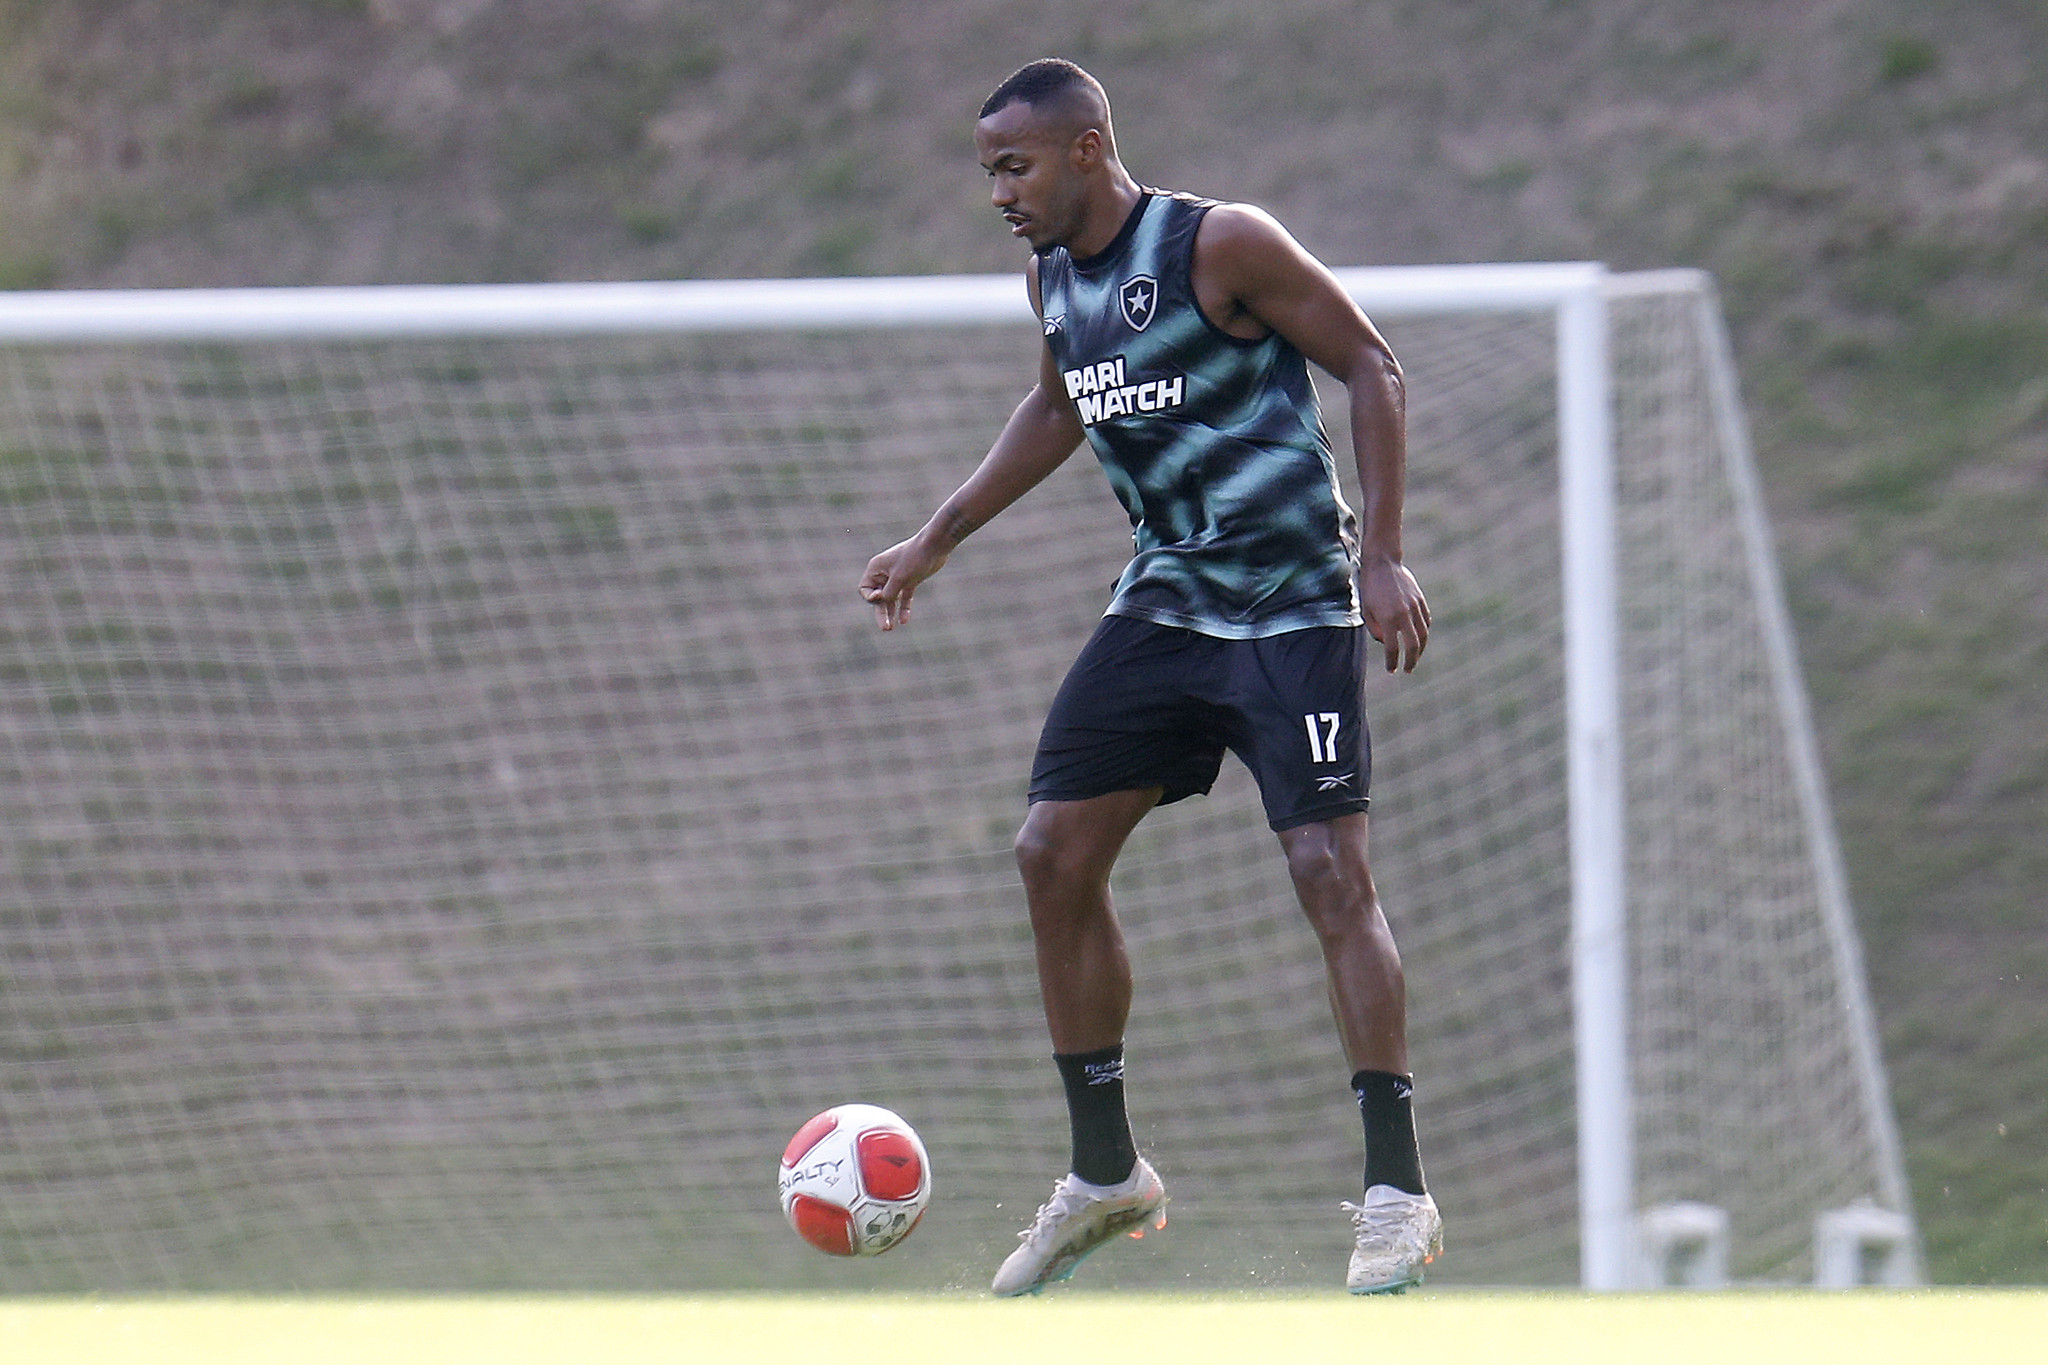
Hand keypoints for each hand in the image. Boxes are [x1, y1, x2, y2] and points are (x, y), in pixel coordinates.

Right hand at [859, 535, 949, 630]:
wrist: (935, 546)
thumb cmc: (914, 558)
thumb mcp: (900, 578)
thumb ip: (889, 592)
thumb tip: (883, 602)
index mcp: (876, 568)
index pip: (865, 589)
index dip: (871, 598)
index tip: (882, 597)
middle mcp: (884, 573)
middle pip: (878, 597)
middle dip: (880, 612)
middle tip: (886, 628)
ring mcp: (898, 577)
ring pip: (890, 598)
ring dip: (890, 612)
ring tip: (890, 628)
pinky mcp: (910, 580)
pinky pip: (903, 597)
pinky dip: (903, 607)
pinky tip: (904, 621)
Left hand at [1361, 556, 1428, 672]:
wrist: (1383, 563)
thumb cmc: (1369, 587)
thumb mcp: (1365, 610)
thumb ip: (1375, 630)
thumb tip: (1387, 643)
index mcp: (1388, 618)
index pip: (1392, 648)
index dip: (1392, 662)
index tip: (1391, 670)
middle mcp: (1404, 614)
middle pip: (1413, 645)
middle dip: (1411, 661)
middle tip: (1408, 670)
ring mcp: (1415, 607)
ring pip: (1424, 634)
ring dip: (1420, 649)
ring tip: (1415, 657)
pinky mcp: (1420, 600)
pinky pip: (1426, 621)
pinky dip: (1423, 632)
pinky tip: (1418, 638)